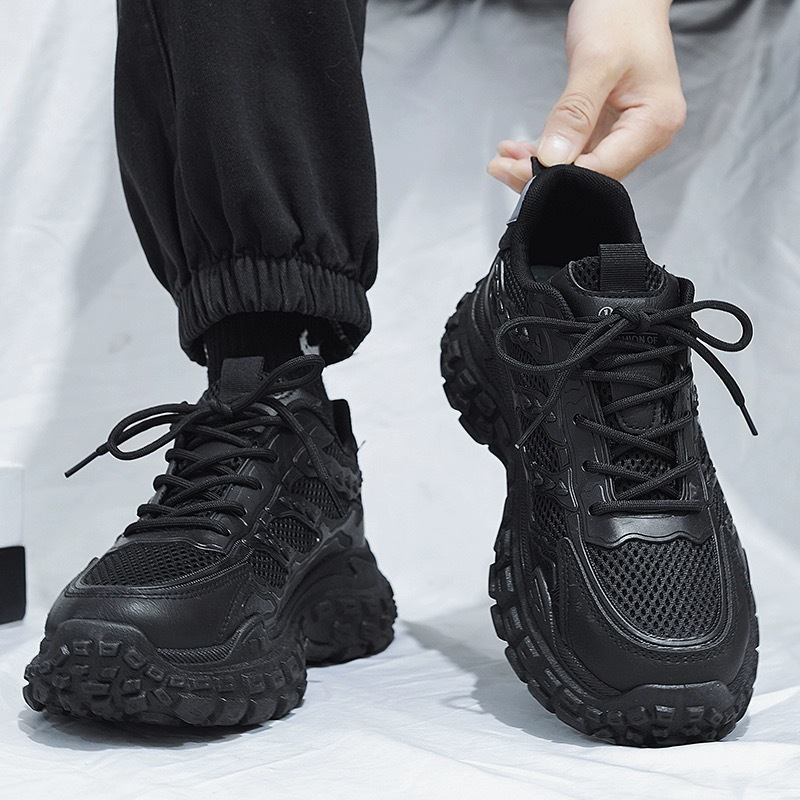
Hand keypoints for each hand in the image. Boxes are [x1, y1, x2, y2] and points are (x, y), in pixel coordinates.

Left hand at [488, 0, 685, 190]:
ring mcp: (628, 132)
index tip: (519, 170)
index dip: (559, 176)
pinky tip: (520, 149)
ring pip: (579, 166)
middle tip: (502, 167)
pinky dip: (547, 152)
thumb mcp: (595, 61)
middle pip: (590, 174)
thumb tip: (553, 158)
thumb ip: (574, 113)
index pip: (602, 169)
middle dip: (544, 175)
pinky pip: (575, 149)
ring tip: (503, 160)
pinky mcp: (609, 127)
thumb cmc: (622, 13)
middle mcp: (647, 134)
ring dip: (539, 166)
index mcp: (655, 122)